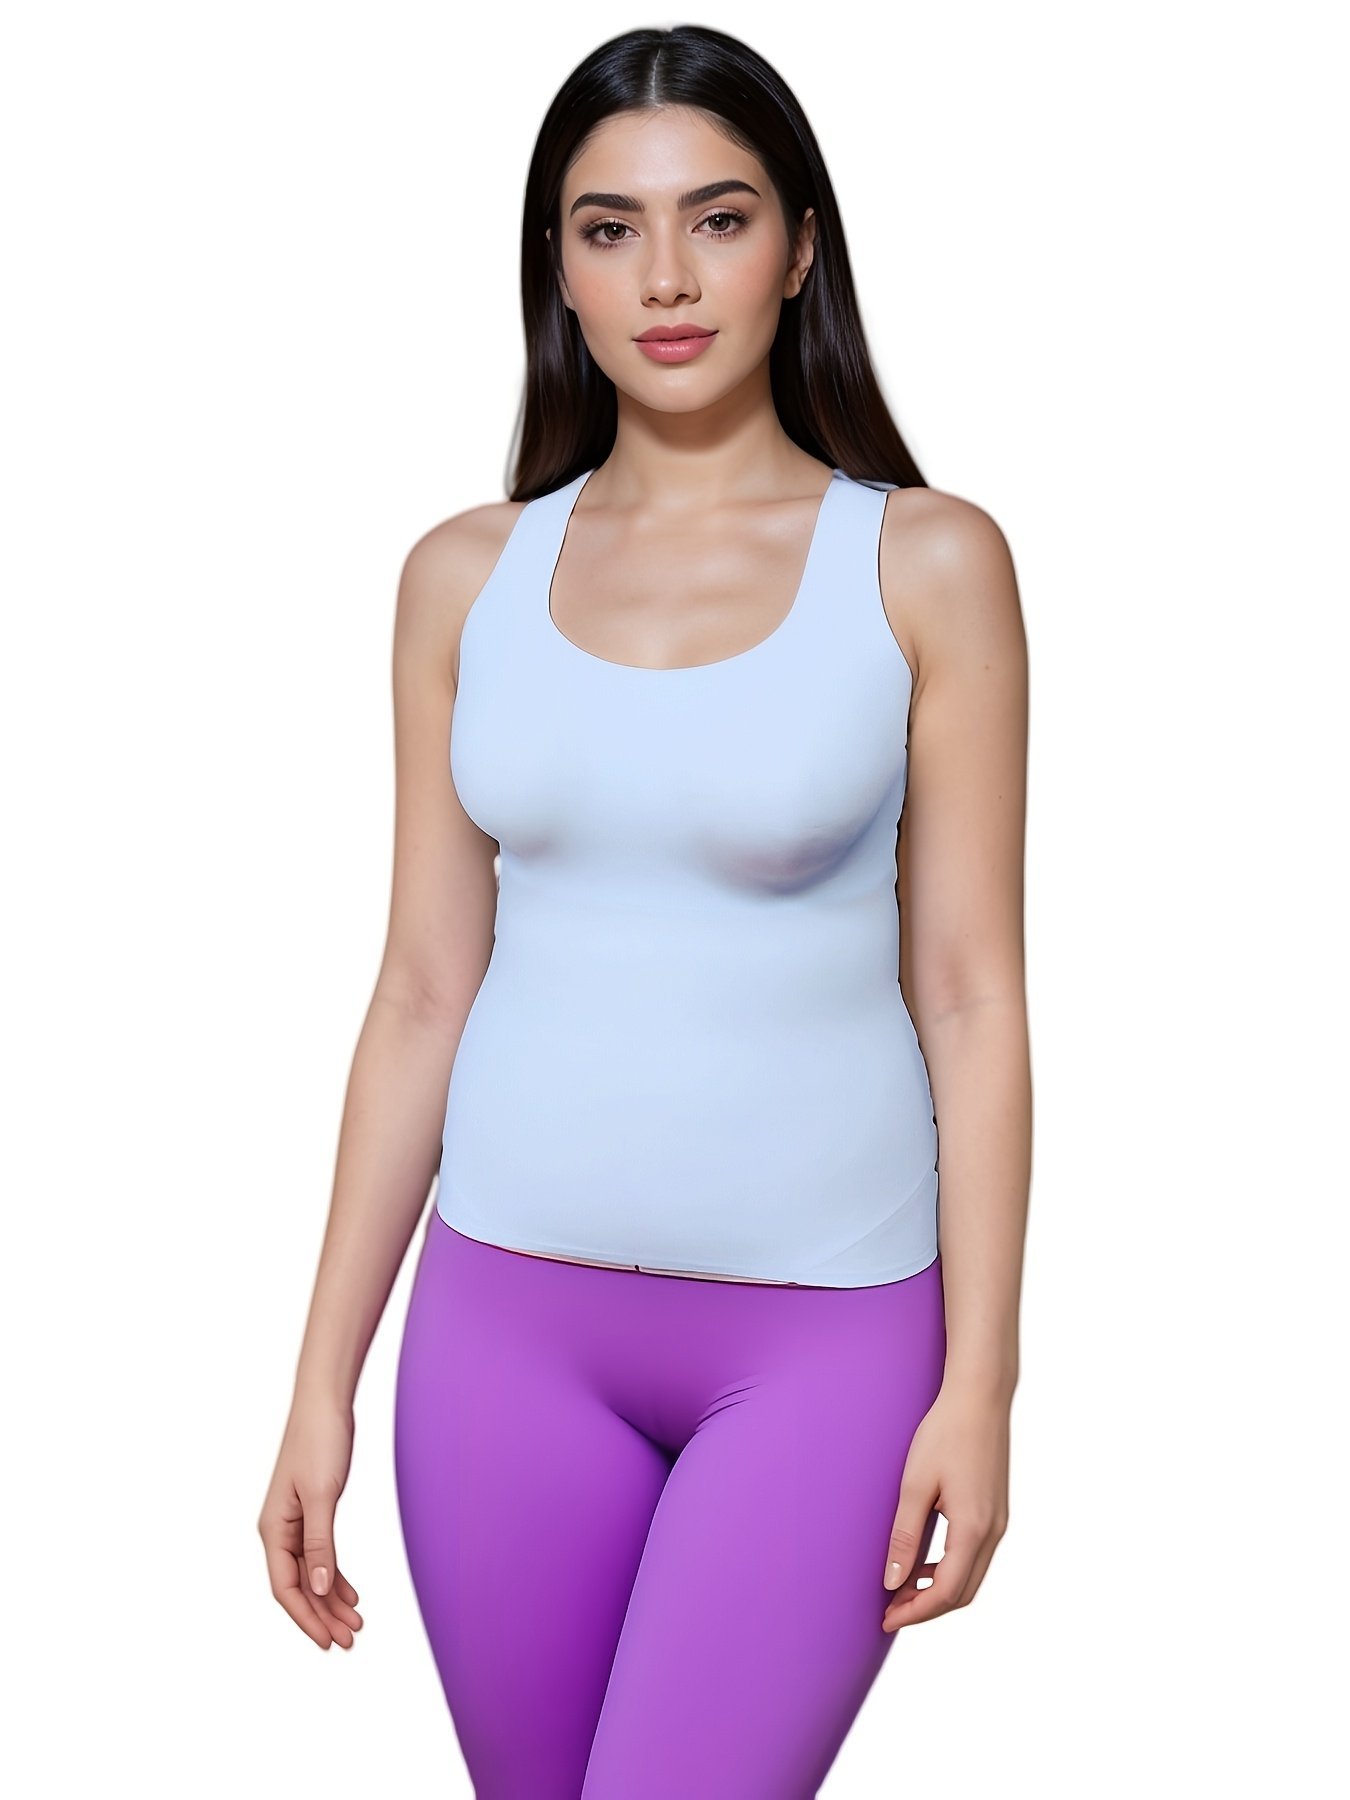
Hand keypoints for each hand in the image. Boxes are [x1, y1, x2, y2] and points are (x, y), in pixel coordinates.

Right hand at [258, 1393, 363, 1649]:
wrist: (325, 1402)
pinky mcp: (311, 1511)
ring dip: (331, 1600)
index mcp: (273, 1529)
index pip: (285, 1588)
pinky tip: (350, 1594)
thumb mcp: (323, 1495)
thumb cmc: (320, 1441)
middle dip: (323, 1615)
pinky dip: (335, 1576)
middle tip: (350, 1640)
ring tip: (356, 1624)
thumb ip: (321, 1544)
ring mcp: (295, 1522)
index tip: (328, 1642)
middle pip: (299, 1586)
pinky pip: (320, 1555)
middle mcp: (279, 1530)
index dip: (307, 1618)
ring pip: (311, 1573)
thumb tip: (321, 1589)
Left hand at [880, 1380, 1010, 1632]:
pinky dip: (950, 1570)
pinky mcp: (996, 1512)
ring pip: (971, 1577)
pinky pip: (975, 1557)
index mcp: (973, 1528)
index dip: (915, 1612)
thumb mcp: (916, 1484)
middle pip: (963, 1593)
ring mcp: (999, 1522)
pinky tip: (924, 1562)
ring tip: (901, 1588)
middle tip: (890, 1610)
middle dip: (926, 1608)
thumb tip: (891, 1582)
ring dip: (939, 1591)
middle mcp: (993, 1532)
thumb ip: (905, 1536)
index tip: (885, 1619)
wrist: (980, 1397)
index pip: (946, 1592)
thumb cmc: (945, 1433)